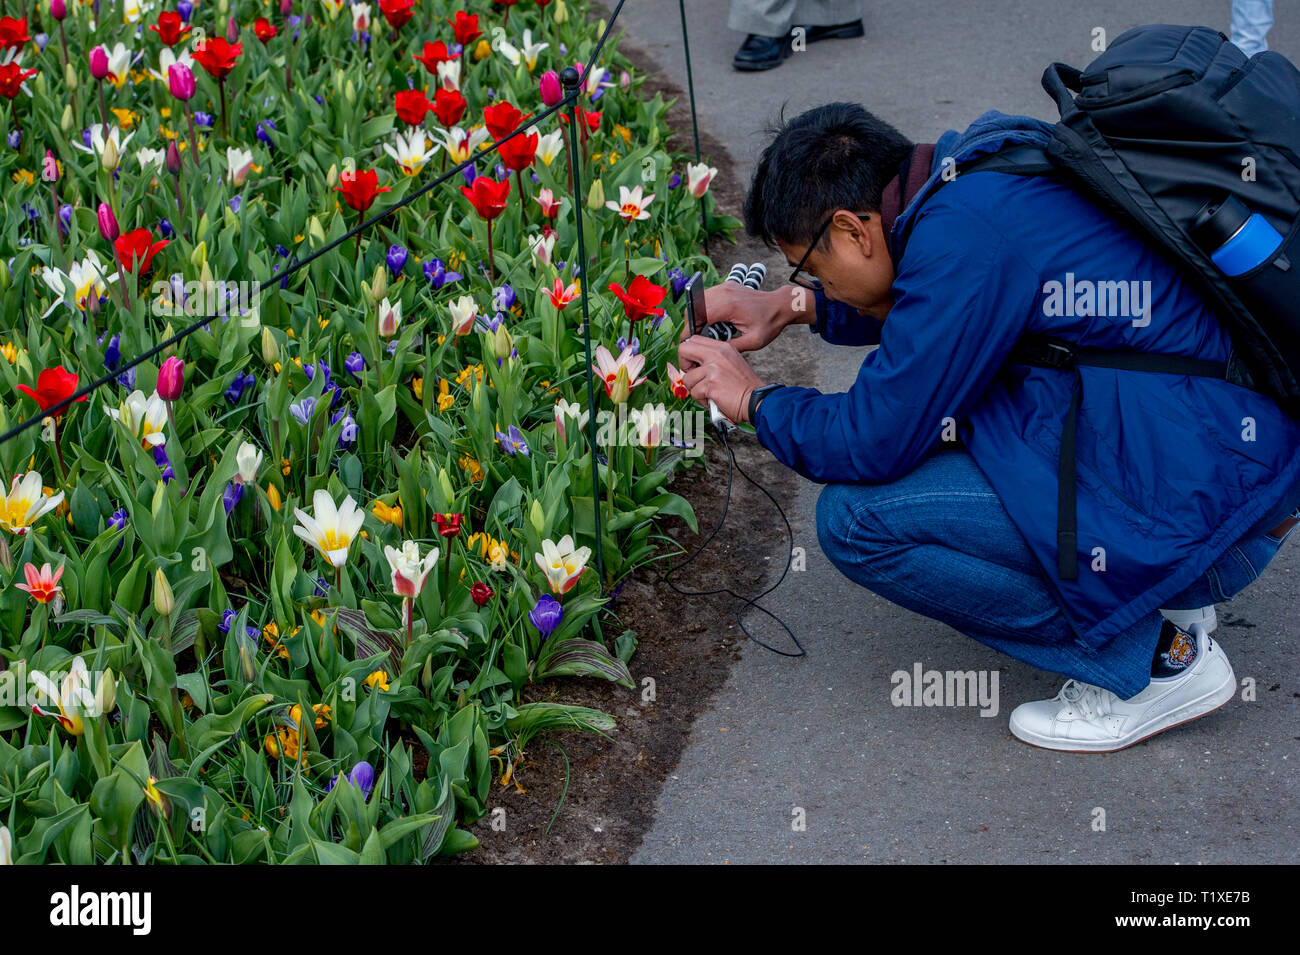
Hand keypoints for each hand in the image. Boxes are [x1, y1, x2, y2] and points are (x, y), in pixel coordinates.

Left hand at [677, 335, 764, 422]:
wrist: (756, 401)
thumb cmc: (744, 386)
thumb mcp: (731, 361)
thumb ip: (713, 358)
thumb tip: (692, 364)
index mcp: (723, 347)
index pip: (694, 339)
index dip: (689, 353)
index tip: (694, 365)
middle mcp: (717, 354)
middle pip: (684, 349)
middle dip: (684, 365)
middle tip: (693, 376)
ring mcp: (713, 369)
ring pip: (687, 378)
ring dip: (696, 389)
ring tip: (709, 392)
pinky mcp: (711, 385)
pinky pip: (694, 393)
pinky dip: (702, 400)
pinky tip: (713, 399)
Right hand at [680, 283, 799, 355]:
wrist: (780, 306)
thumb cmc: (769, 323)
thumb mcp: (754, 341)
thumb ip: (732, 347)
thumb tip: (711, 351)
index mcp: (729, 305)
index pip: (698, 315)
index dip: (689, 330)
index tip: (686, 343)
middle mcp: (724, 292)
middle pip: (694, 306)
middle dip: (691, 323)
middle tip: (694, 339)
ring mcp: (724, 287)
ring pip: (698, 300)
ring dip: (696, 315)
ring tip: (702, 331)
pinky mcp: (726, 287)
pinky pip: (707, 297)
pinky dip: (703, 308)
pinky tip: (711, 321)